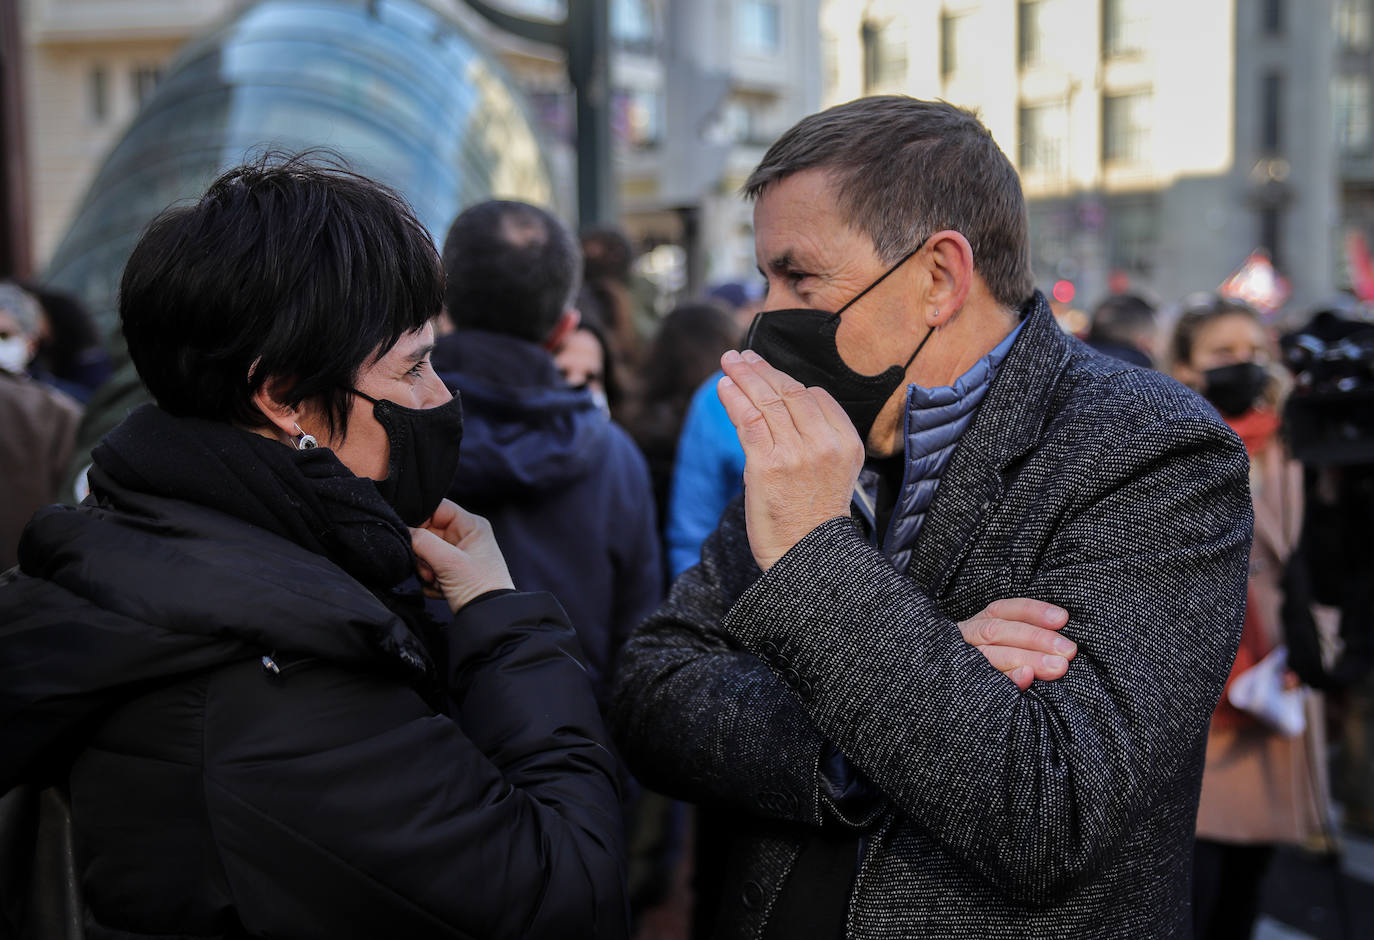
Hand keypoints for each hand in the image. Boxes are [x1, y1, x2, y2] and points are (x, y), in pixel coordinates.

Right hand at [409, 499, 514, 612]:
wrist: (487, 619)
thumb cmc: (478, 588)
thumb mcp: (449, 561)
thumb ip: (423, 541)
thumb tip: (404, 530)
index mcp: (471, 526)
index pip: (437, 508)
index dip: (420, 519)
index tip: (410, 535)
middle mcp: (465, 537)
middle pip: (427, 532)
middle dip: (423, 553)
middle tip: (429, 568)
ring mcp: (457, 555)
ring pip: (425, 552)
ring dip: (425, 569)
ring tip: (437, 580)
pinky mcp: (451, 572)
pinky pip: (428, 568)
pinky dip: (430, 581)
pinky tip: (441, 589)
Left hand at [717, 349, 864, 570]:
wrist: (806, 558)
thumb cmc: (812, 520)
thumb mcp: (831, 473)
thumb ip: (814, 439)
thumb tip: (777, 407)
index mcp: (848, 443)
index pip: (817, 397)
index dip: (787, 381)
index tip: (767, 373)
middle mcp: (825, 444)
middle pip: (790, 392)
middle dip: (762, 370)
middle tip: (741, 357)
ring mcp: (797, 453)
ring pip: (767, 401)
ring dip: (744, 377)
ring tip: (729, 363)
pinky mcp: (768, 464)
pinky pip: (749, 420)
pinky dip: (734, 399)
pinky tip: (724, 387)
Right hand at [960, 598, 1075, 689]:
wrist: (932, 702)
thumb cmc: (984, 669)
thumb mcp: (996, 647)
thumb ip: (1020, 640)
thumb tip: (1059, 635)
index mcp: (974, 626)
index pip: (1001, 611)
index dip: (1032, 611)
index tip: (1062, 618)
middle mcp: (963, 640)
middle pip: (998, 631)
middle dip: (1037, 639)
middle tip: (1068, 651)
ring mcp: (957, 662)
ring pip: (990, 654)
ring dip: (1027, 658)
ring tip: (1057, 667)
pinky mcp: (959, 686)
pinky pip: (982, 683)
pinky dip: (1007, 679)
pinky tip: (1026, 678)